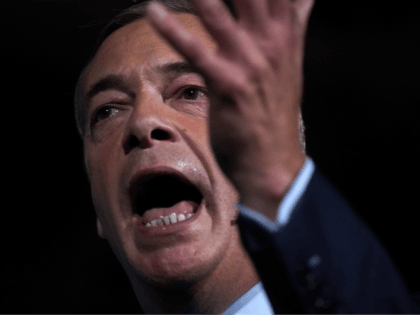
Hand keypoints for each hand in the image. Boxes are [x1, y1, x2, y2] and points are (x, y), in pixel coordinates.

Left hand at [147, 0, 312, 221]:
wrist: (273, 162)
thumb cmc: (274, 113)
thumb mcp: (289, 63)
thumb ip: (294, 24)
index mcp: (286, 34)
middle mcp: (270, 42)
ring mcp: (250, 62)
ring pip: (220, 10)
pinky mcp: (228, 84)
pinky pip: (197, 49)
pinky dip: (174, 29)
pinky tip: (154, 10)